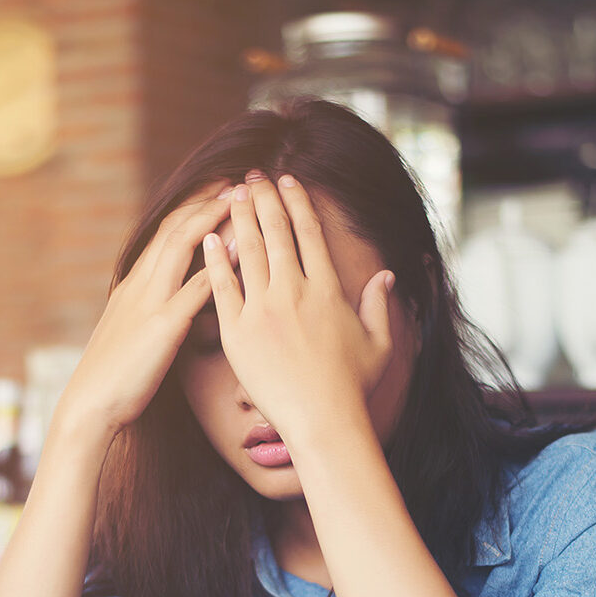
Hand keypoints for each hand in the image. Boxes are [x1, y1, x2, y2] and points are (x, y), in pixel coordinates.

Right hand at [59, 184, 234, 438]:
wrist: (91, 405)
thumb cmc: (115, 380)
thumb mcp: (134, 337)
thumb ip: (153, 316)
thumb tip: (174, 310)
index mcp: (134, 286)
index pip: (165, 234)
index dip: (193, 209)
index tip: (219, 191)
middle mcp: (140, 285)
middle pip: (175, 228)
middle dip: (206, 201)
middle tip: (238, 181)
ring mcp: (150, 303)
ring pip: (182, 246)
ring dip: (213, 219)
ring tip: (241, 200)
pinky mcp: (162, 327)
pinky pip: (193, 289)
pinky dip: (218, 267)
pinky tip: (241, 253)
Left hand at [201, 172, 395, 447]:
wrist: (322, 420)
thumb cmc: (352, 388)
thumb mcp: (379, 343)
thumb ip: (380, 305)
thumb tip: (387, 276)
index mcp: (327, 290)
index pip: (309, 233)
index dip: (297, 202)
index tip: (288, 181)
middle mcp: (294, 292)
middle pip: (276, 232)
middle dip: (263, 198)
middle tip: (251, 176)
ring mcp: (263, 311)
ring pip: (248, 252)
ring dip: (238, 218)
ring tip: (229, 195)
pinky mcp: (237, 333)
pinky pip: (222, 288)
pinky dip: (214, 260)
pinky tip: (208, 239)